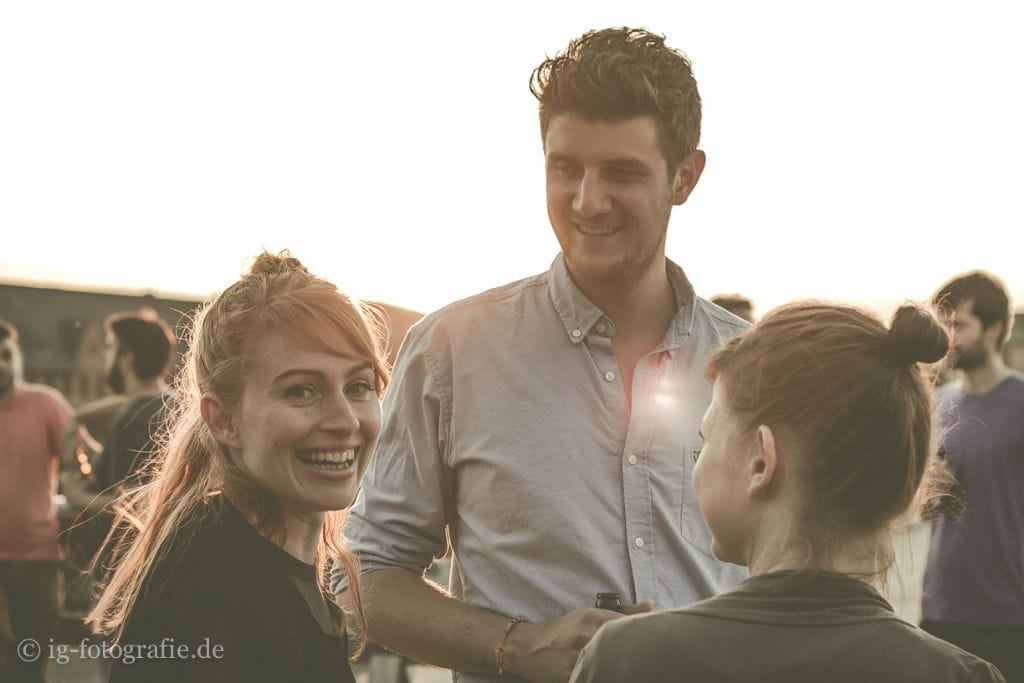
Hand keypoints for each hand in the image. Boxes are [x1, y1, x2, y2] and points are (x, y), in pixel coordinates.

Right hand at [507, 601, 652, 682]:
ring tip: (633, 668)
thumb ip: (621, 612)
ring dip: (622, 667)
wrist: (529, 648)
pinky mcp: (570, 674)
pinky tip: (611, 675)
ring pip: (610, 664)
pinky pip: (594, 676)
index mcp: (591, 617)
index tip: (655, 640)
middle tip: (649, 658)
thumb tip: (650, 605)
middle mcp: (585, 635)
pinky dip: (604, 675)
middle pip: (621, 645)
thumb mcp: (588, 614)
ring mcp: (577, 656)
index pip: (627, 625)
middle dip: (636, 653)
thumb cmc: (563, 630)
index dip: (644, 633)